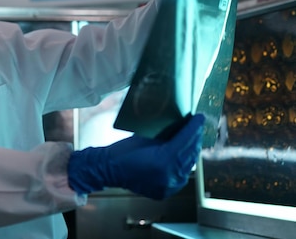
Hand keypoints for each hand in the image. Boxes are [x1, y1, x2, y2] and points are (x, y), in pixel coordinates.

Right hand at [67, 114, 204, 199]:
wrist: (108, 168)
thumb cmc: (123, 150)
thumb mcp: (146, 137)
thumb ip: (165, 135)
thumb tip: (181, 125)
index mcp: (164, 160)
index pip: (185, 141)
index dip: (193, 128)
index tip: (199, 118)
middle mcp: (170, 175)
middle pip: (189, 154)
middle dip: (195, 139)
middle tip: (198, 126)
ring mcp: (169, 186)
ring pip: (187, 166)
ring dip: (190, 152)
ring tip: (193, 139)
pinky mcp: (166, 191)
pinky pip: (180, 176)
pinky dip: (183, 166)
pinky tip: (183, 155)